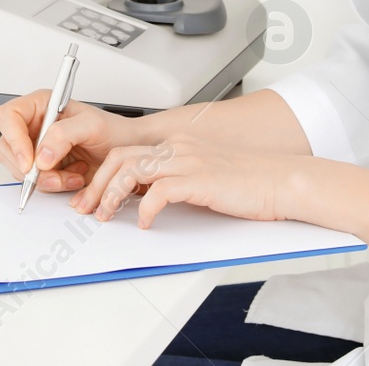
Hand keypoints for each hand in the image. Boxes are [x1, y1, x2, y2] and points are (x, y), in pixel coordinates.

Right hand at [0, 91, 142, 192]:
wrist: (127, 150)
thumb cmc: (114, 130)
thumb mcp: (92, 125)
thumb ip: (63, 135)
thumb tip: (40, 155)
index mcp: (41, 105)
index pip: (9, 117)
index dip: (14, 139)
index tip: (30, 161)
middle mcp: (35, 125)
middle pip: (7, 147)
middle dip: (29, 167)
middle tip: (52, 173)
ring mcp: (37, 147)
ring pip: (19, 169)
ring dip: (45, 179)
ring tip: (72, 174)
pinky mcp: (43, 167)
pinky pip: (34, 182)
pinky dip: (53, 185)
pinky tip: (73, 177)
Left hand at [72, 133, 300, 228]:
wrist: (281, 181)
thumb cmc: (246, 182)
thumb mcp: (201, 176)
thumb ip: (173, 180)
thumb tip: (143, 198)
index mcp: (176, 144)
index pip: (125, 152)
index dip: (101, 175)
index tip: (90, 197)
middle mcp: (178, 147)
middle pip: (120, 158)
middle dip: (97, 185)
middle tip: (87, 208)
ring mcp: (188, 161)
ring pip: (132, 170)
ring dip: (112, 195)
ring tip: (106, 215)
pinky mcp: (200, 180)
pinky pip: (159, 192)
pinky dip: (145, 209)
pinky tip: (144, 223)